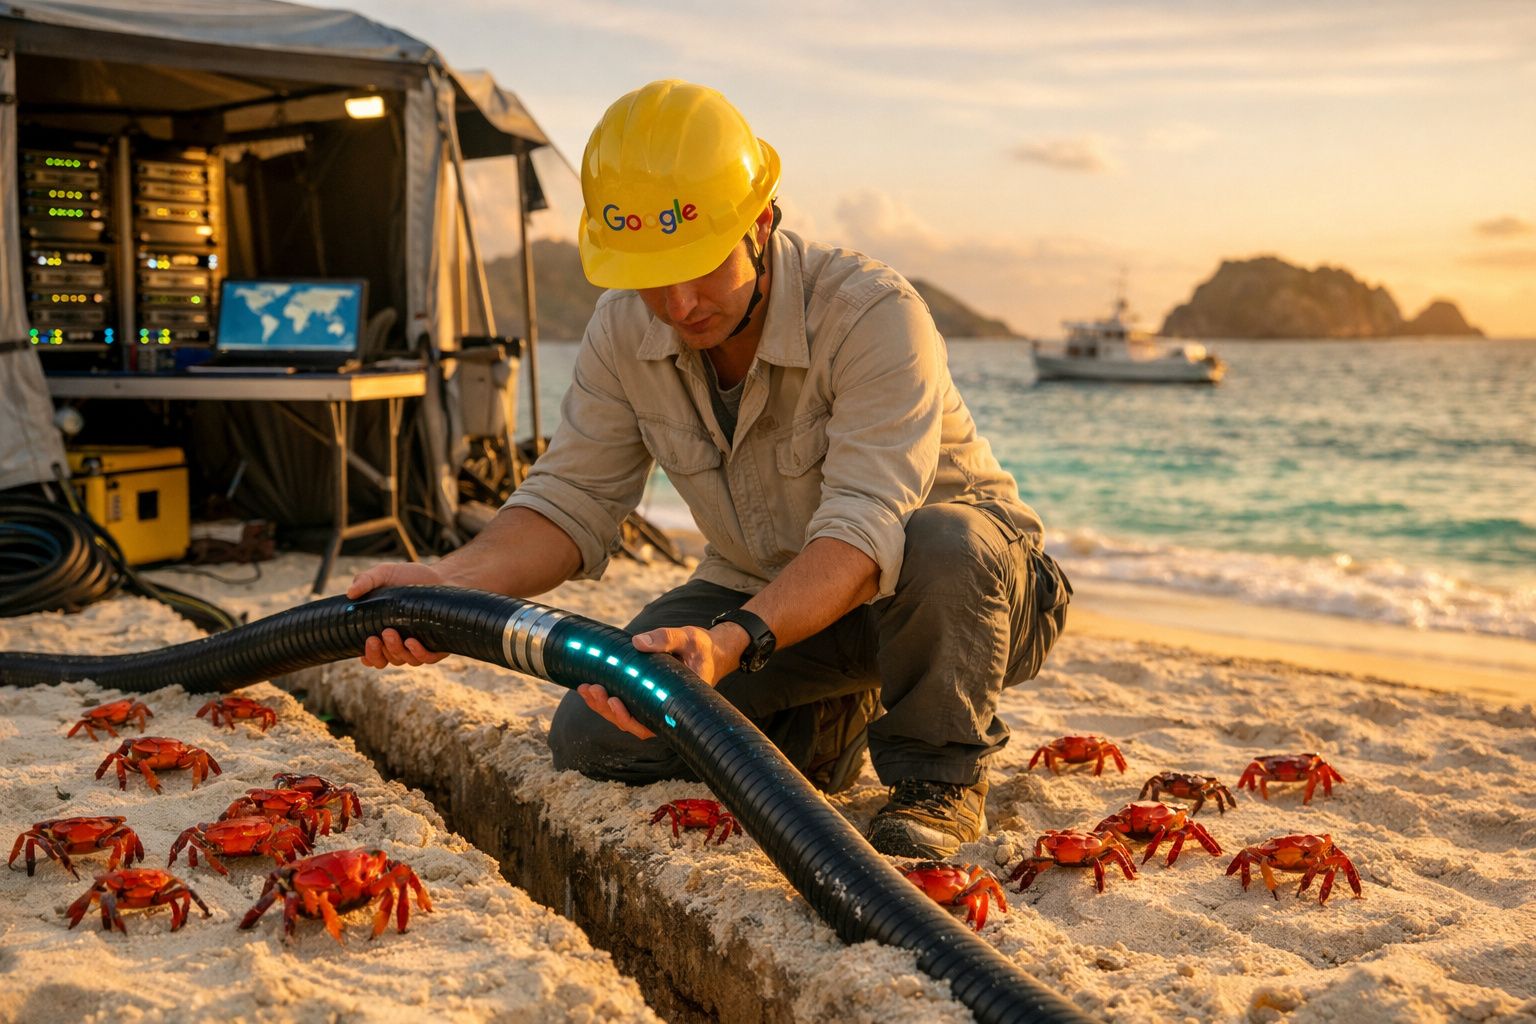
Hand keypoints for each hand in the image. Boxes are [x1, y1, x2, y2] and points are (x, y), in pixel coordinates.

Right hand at [347, 562, 452, 669]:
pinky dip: (418, 654)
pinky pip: (428, 658)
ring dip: (396, 651)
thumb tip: (350, 593)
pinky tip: (412, 641)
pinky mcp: (438, 644)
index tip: (364, 647)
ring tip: (391, 632)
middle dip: (378, 653)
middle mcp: (400, 642)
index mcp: (382, 632)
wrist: (440, 574)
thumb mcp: (384, 574)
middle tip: (376, 637)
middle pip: (385, 660)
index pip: (372, 656)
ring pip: (404, 660)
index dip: (367, 657)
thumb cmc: (409, 576)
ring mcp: (419, 644)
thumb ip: (365, 580)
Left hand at [576, 624, 748, 739]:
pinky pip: (627, 706)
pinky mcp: (648, 698)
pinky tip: (591, 687)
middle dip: (608, 711)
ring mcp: (657, 706)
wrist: (711, 650)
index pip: (652, 723)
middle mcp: (667, 711)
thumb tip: (637, 643)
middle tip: (593, 690)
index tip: (613, 701)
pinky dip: (607, 700)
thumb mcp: (688, 638)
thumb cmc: (702, 647)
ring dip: (603, 707)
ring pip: (627, 717)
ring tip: (585, 689)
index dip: (629, 720)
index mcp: (680, 703)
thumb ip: (665, 639)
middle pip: (634, 724)